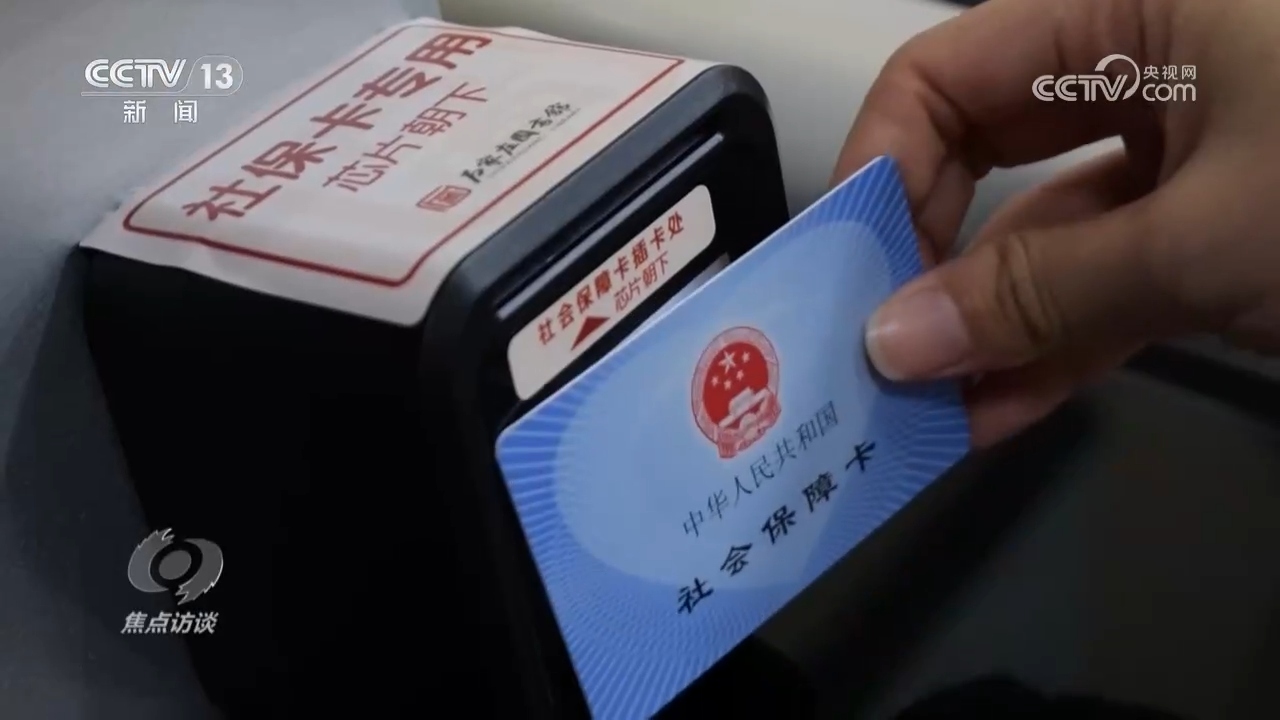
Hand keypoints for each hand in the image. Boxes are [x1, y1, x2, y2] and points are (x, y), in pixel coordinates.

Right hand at [835, 0, 1279, 446]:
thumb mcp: (1207, 237)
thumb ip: (1043, 290)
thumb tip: (896, 342)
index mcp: (1132, 12)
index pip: (943, 74)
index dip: (881, 172)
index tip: (851, 277)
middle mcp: (1142, 68)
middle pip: (981, 154)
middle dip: (928, 260)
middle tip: (880, 346)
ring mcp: (1184, 153)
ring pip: (1045, 234)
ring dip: (987, 327)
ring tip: (925, 407)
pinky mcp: (1216, 232)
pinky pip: (1110, 283)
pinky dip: (1057, 345)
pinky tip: (999, 410)